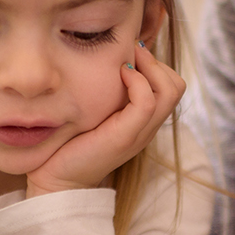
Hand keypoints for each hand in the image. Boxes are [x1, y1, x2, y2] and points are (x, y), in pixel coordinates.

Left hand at [25, 43, 184, 197]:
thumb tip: (111, 58)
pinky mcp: (125, 137)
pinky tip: (119, 73)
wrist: (56, 180)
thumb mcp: (93, 112)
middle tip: (130, 53)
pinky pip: (147, 102)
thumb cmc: (68, 144)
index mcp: (143, 122)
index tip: (129, 54)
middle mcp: (147, 128)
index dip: (156, 64)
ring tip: (125, 62)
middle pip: (177, 86)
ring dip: (149, 66)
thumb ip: (107, 93)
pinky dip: (138, 80)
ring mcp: (139, 133)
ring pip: (169, 91)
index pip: (172, 85)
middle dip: (156, 61)